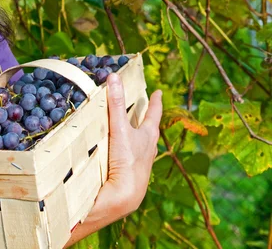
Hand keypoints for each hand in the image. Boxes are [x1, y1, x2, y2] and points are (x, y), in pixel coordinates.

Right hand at [66, 74, 161, 245]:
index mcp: (148, 135)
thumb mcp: (120, 128)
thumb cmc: (127, 161)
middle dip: (148, 119)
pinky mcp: (131, 174)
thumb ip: (116, 104)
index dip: (156, 102)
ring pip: (142, 145)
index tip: (159, 92)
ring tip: (133, 130)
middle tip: (147, 108)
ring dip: (138, 136)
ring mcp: (140, 163)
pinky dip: (126, 151)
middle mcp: (147, 148)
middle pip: (150, 129)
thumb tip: (114, 77)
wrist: (124, 196)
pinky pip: (130, 158)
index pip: (153, 113)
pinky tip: (119, 154)